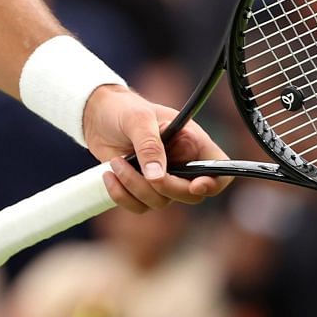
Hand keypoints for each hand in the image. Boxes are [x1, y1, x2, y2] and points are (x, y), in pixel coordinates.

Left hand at [82, 84, 230, 213]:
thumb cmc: (124, 109)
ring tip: (115, 162)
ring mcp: (164, 179)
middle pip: (190, 194)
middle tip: (138, 167)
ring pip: (161, 202)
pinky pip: (140, 207)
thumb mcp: (138, 119)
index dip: (215, 183)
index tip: (195, 185)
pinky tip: (109, 175)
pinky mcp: (143, 189)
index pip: (220, 169)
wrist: (97, 116)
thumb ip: (149, 145)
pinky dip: (122, 195)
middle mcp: (183, 164)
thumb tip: (157, 177)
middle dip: (164, 187)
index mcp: (193, 142)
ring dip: (135, 186)